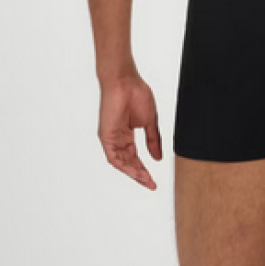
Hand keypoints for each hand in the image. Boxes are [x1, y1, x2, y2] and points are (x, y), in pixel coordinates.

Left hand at [98, 75, 162, 189]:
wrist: (125, 81)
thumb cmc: (136, 94)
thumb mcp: (150, 121)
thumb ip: (153, 140)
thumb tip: (158, 157)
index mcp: (127, 134)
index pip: (135, 157)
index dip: (144, 169)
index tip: (153, 180)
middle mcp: (118, 139)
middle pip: (129, 162)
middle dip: (140, 175)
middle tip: (151, 184)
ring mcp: (111, 138)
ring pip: (121, 162)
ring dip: (133, 172)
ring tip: (145, 180)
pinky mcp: (106, 136)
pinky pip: (113, 157)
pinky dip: (124, 165)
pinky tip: (134, 171)